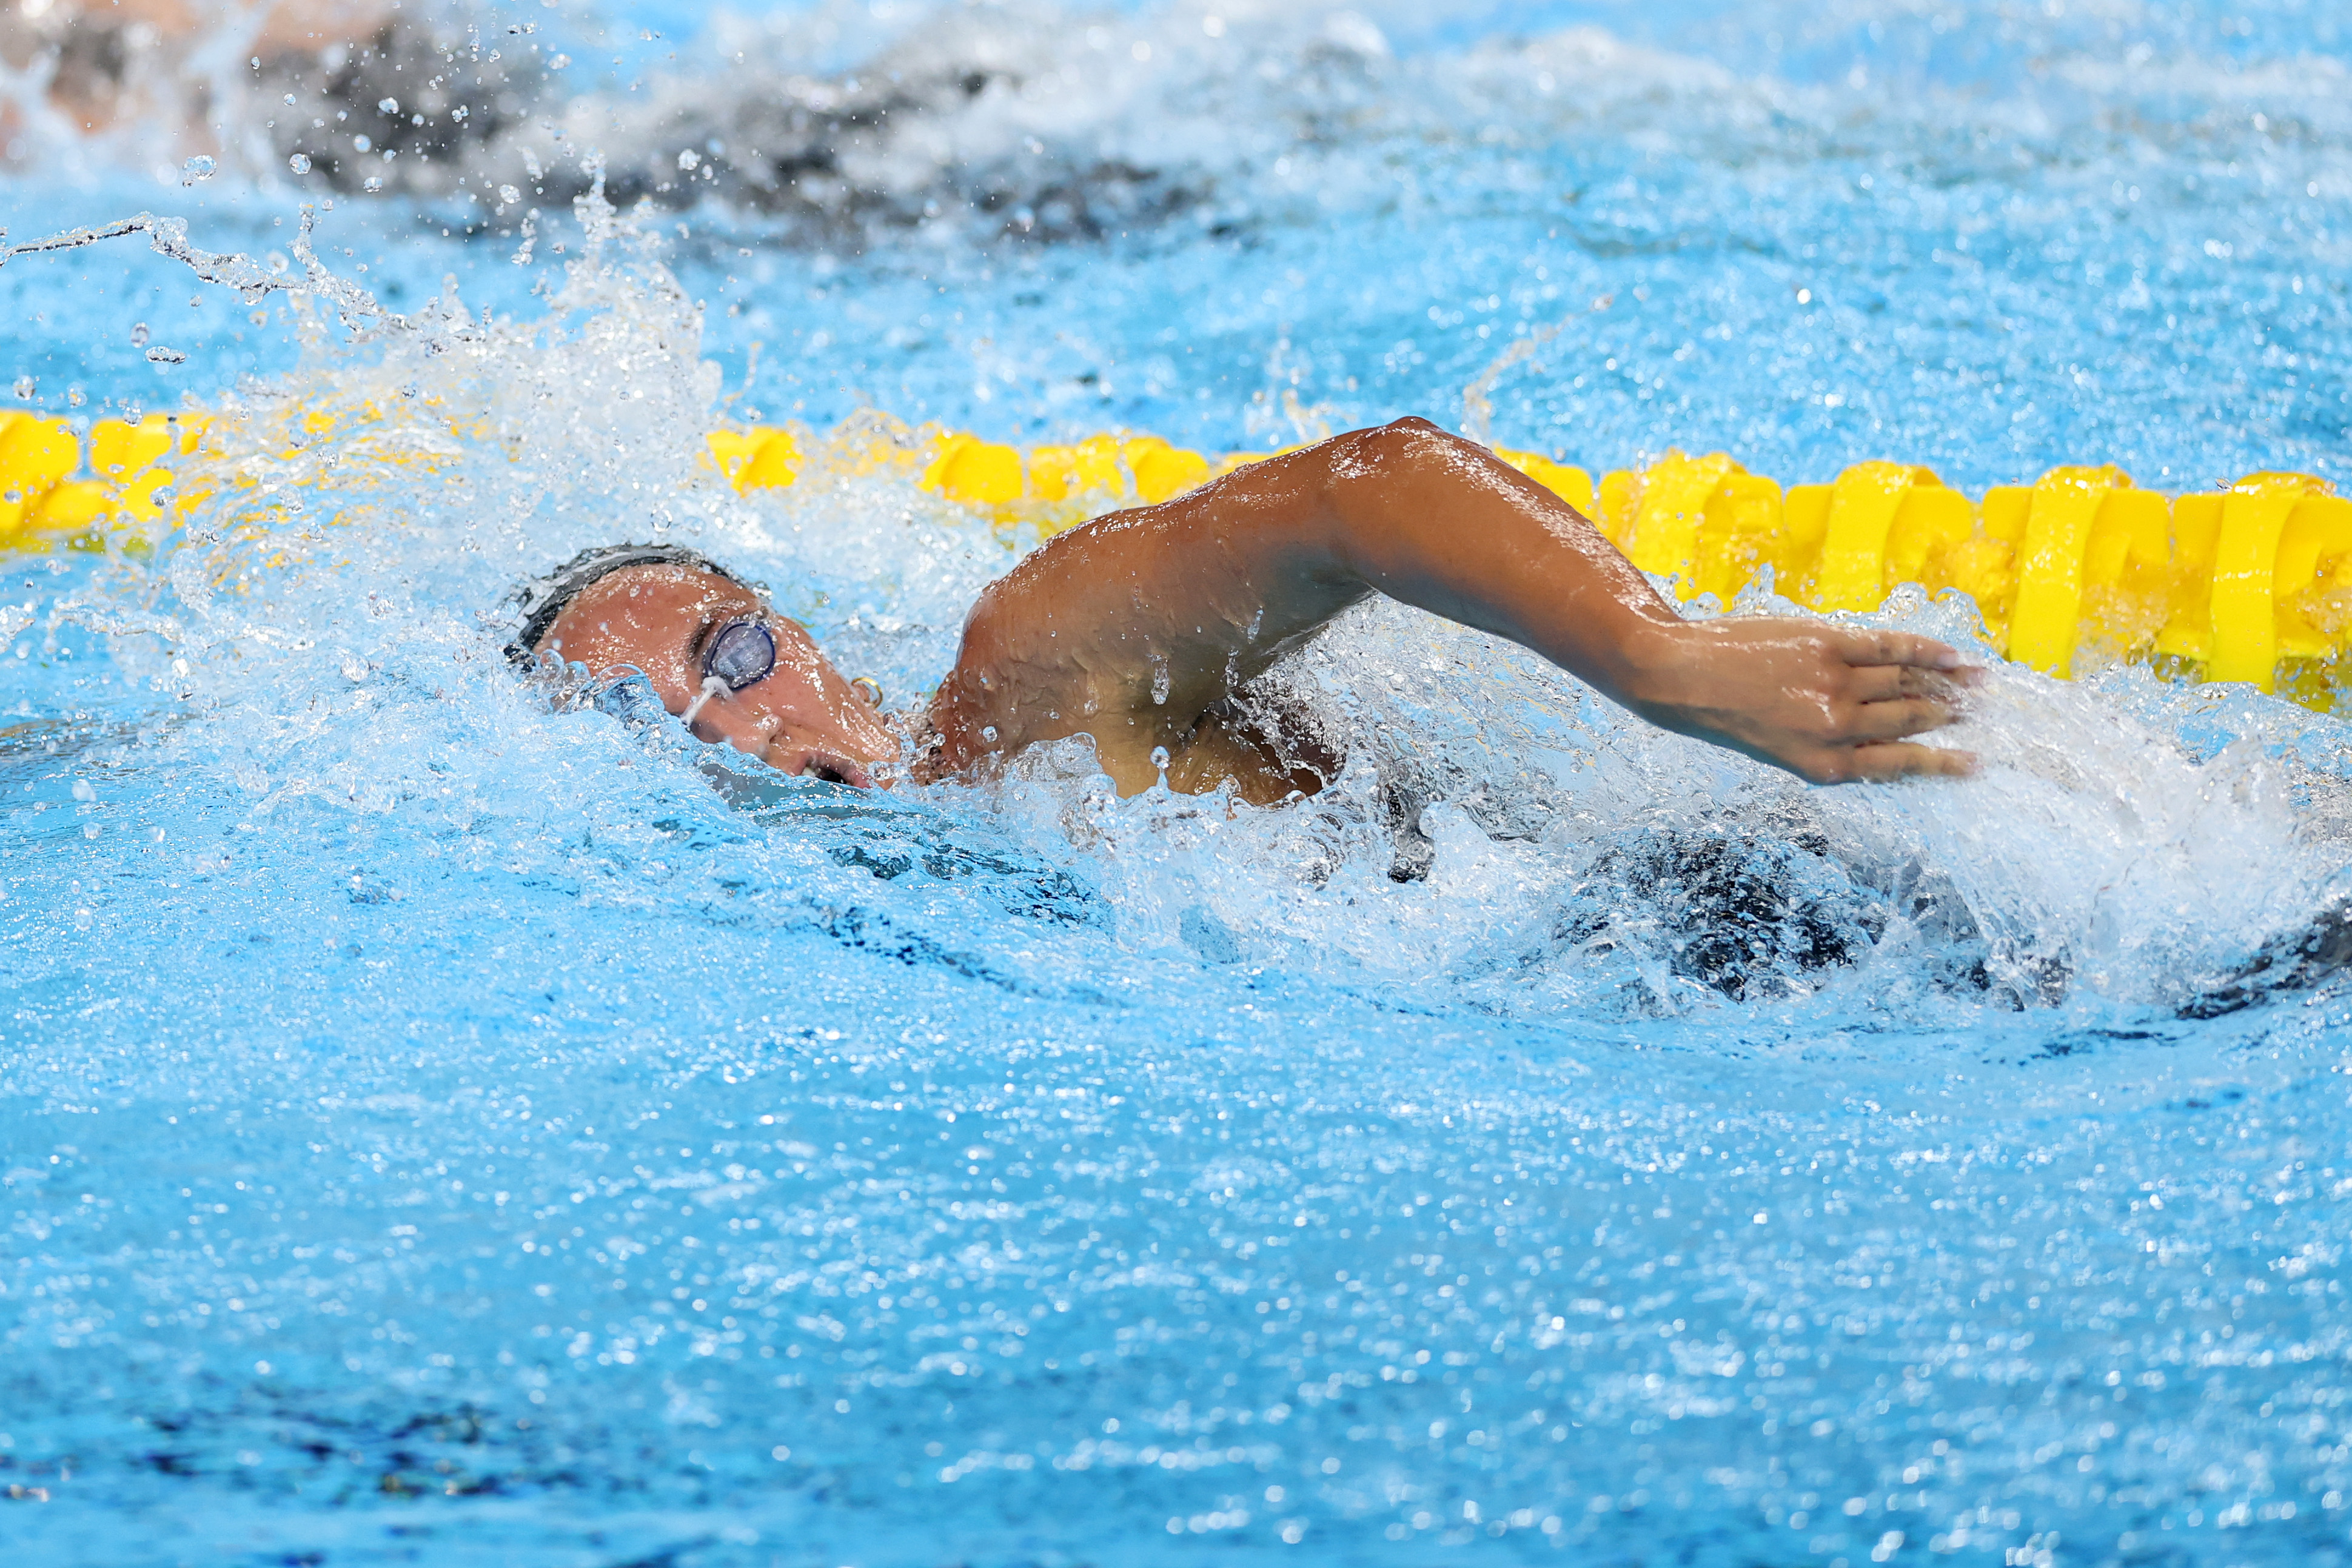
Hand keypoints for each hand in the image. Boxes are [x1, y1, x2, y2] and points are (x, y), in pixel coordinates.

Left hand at [1618, 619, 1976, 783]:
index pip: (1901, 765)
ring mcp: (1834, 685)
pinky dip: (1926, 650)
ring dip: (1949, 684)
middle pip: (1911, 721)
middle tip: (1980, 712)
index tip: (1976, 764)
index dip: (1943, 764)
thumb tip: (1881, 732)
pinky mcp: (1828, 645)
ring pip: (1907, 684)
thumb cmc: (1727, 714)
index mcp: (1823, 766)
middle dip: (1950, 717)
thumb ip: (1828, 745)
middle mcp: (1835, 730)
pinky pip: (1890, 647)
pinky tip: (1953, 655)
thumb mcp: (1780, 748)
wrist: (1679, 679)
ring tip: (1978, 683)